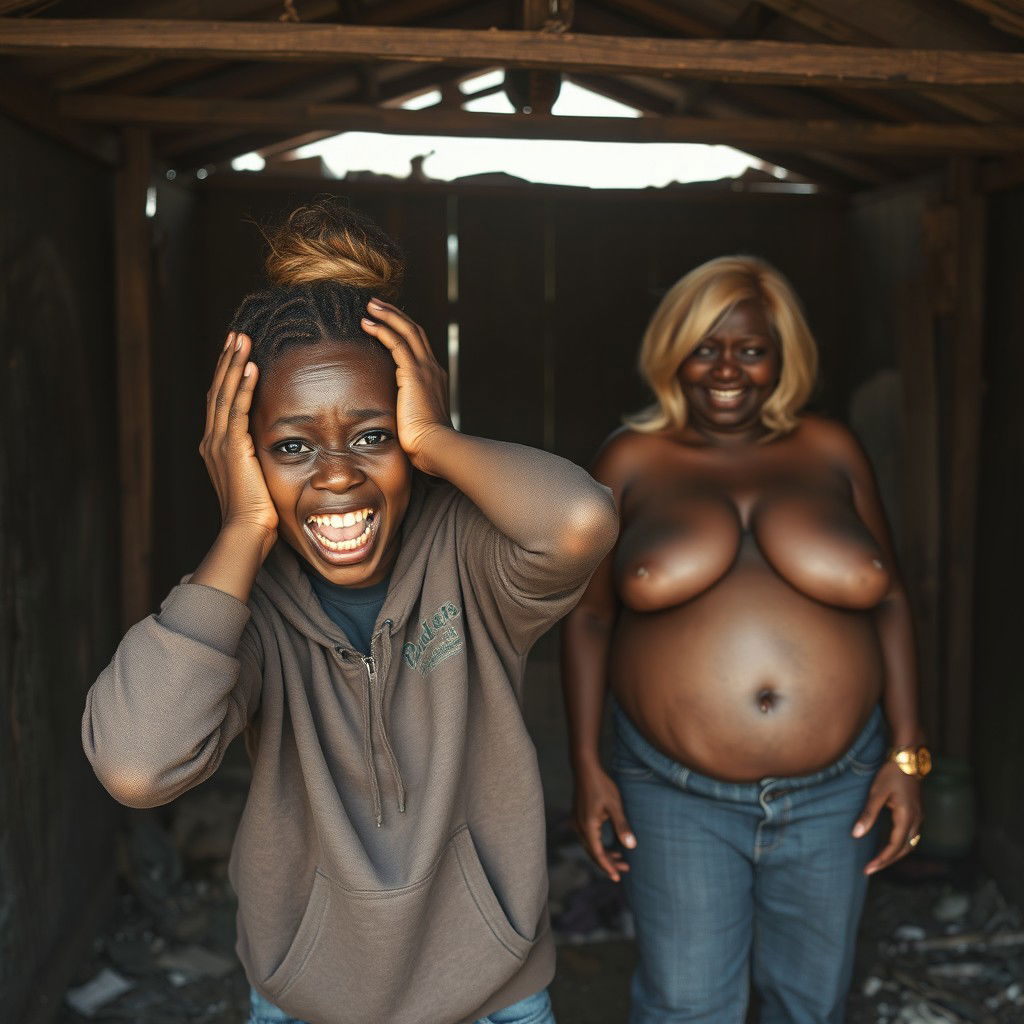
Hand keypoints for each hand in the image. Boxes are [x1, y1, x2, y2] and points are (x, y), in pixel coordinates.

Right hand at [199, 332, 277, 556]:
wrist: (247, 533)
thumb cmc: (260, 514)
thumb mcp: (260, 479)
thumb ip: (262, 459)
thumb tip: (281, 447)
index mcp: (218, 448)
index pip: (221, 403)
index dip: (227, 376)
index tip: (236, 352)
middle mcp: (212, 442)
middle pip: (217, 390)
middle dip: (227, 361)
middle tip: (236, 334)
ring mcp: (219, 444)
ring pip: (223, 393)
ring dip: (233, 364)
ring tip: (241, 338)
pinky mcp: (231, 448)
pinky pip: (236, 409)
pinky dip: (242, 385)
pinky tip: (250, 365)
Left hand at [360, 299, 451, 470]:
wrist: (436, 447)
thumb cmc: (425, 444)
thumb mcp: (416, 422)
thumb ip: (407, 411)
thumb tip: (393, 416)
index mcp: (434, 379)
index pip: (419, 346)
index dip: (403, 331)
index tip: (387, 322)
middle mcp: (433, 369)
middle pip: (415, 331)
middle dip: (395, 315)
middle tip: (376, 304)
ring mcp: (426, 369)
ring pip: (407, 331)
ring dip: (387, 315)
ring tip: (370, 306)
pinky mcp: (414, 374)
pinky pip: (397, 343)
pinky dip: (382, 330)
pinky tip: (367, 324)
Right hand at [572, 765, 636, 882]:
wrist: (585, 768)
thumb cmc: (601, 785)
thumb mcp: (615, 806)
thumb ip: (622, 827)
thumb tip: (630, 847)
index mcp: (588, 827)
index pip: (597, 853)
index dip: (608, 867)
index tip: (617, 877)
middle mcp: (580, 827)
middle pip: (593, 852)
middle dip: (608, 863)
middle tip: (625, 870)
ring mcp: (577, 822)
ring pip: (590, 846)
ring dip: (604, 854)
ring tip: (621, 860)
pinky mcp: (579, 817)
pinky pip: (588, 838)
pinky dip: (599, 845)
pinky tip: (610, 845)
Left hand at [852, 761, 923, 874]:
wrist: (908, 759)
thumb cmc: (890, 774)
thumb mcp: (876, 793)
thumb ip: (867, 814)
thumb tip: (856, 835)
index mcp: (906, 817)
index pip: (895, 846)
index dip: (882, 859)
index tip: (868, 868)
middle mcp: (916, 820)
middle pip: (904, 850)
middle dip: (888, 861)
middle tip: (871, 869)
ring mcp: (919, 817)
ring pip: (910, 845)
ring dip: (896, 855)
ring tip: (879, 862)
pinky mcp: (917, 814)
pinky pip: (912, 837)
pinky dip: (901, 846)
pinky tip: (890, 847)